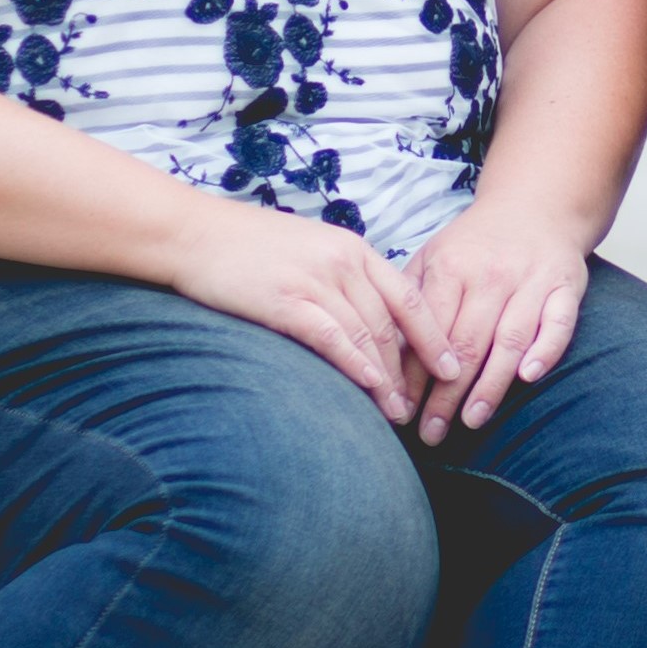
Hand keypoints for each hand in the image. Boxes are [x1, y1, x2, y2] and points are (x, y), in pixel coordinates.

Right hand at [168, 201, 423, 419]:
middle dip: (412, 369)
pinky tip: (369, 388)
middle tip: (421, 406)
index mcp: (354, 249)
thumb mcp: (311, 250)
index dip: (433, 336)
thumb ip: (343, 279)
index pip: (408, 298)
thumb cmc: (250, 247)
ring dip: (386, 379)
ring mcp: (315, 280)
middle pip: (391, 323)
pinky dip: (355, 364)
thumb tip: (370, 321)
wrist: (195, 233)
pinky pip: (332, 336)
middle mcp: (342, 262)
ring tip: (397, 413)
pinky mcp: (286, 300)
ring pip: (367, 334)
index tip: (451, 368)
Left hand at [389, 199, 590, 442]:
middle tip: (431, 434)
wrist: (535, 206)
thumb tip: (382, 352)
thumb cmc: (476, 244)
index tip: (401, 411)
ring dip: (490, 385)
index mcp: (452, 267)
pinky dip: (545, 350)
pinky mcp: (565, 287)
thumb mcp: (434, 256)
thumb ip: (410, 299)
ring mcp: (531, 281)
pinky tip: (529, 378)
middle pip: (465, 344)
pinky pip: (558, 324)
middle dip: (446, 394)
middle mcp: (491, 275)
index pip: (428, 330)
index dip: (414, 375)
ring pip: (509, 340)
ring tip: (471, 421)